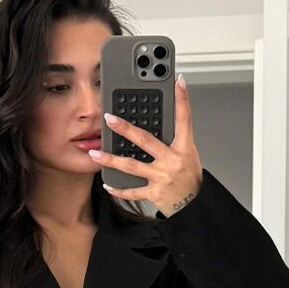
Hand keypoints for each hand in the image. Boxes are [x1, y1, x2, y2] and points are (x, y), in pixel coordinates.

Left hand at [87, 72, 202, 217]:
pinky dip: (119, 190)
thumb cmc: (189, 178)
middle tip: (109, 118)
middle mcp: (171, 161)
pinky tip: (107, 184)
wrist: (193, 206)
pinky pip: (132, 192)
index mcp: (184, 148)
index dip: (182, 99)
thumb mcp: (188, 153)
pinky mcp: (154, 193)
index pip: (184, 119)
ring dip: (111, 160)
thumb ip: (174, 138)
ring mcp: (161, 177)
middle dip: (125, 128)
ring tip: (95, 154)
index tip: (177, 81)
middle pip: (145, 140)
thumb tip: (160, 120)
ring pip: (131, 166)